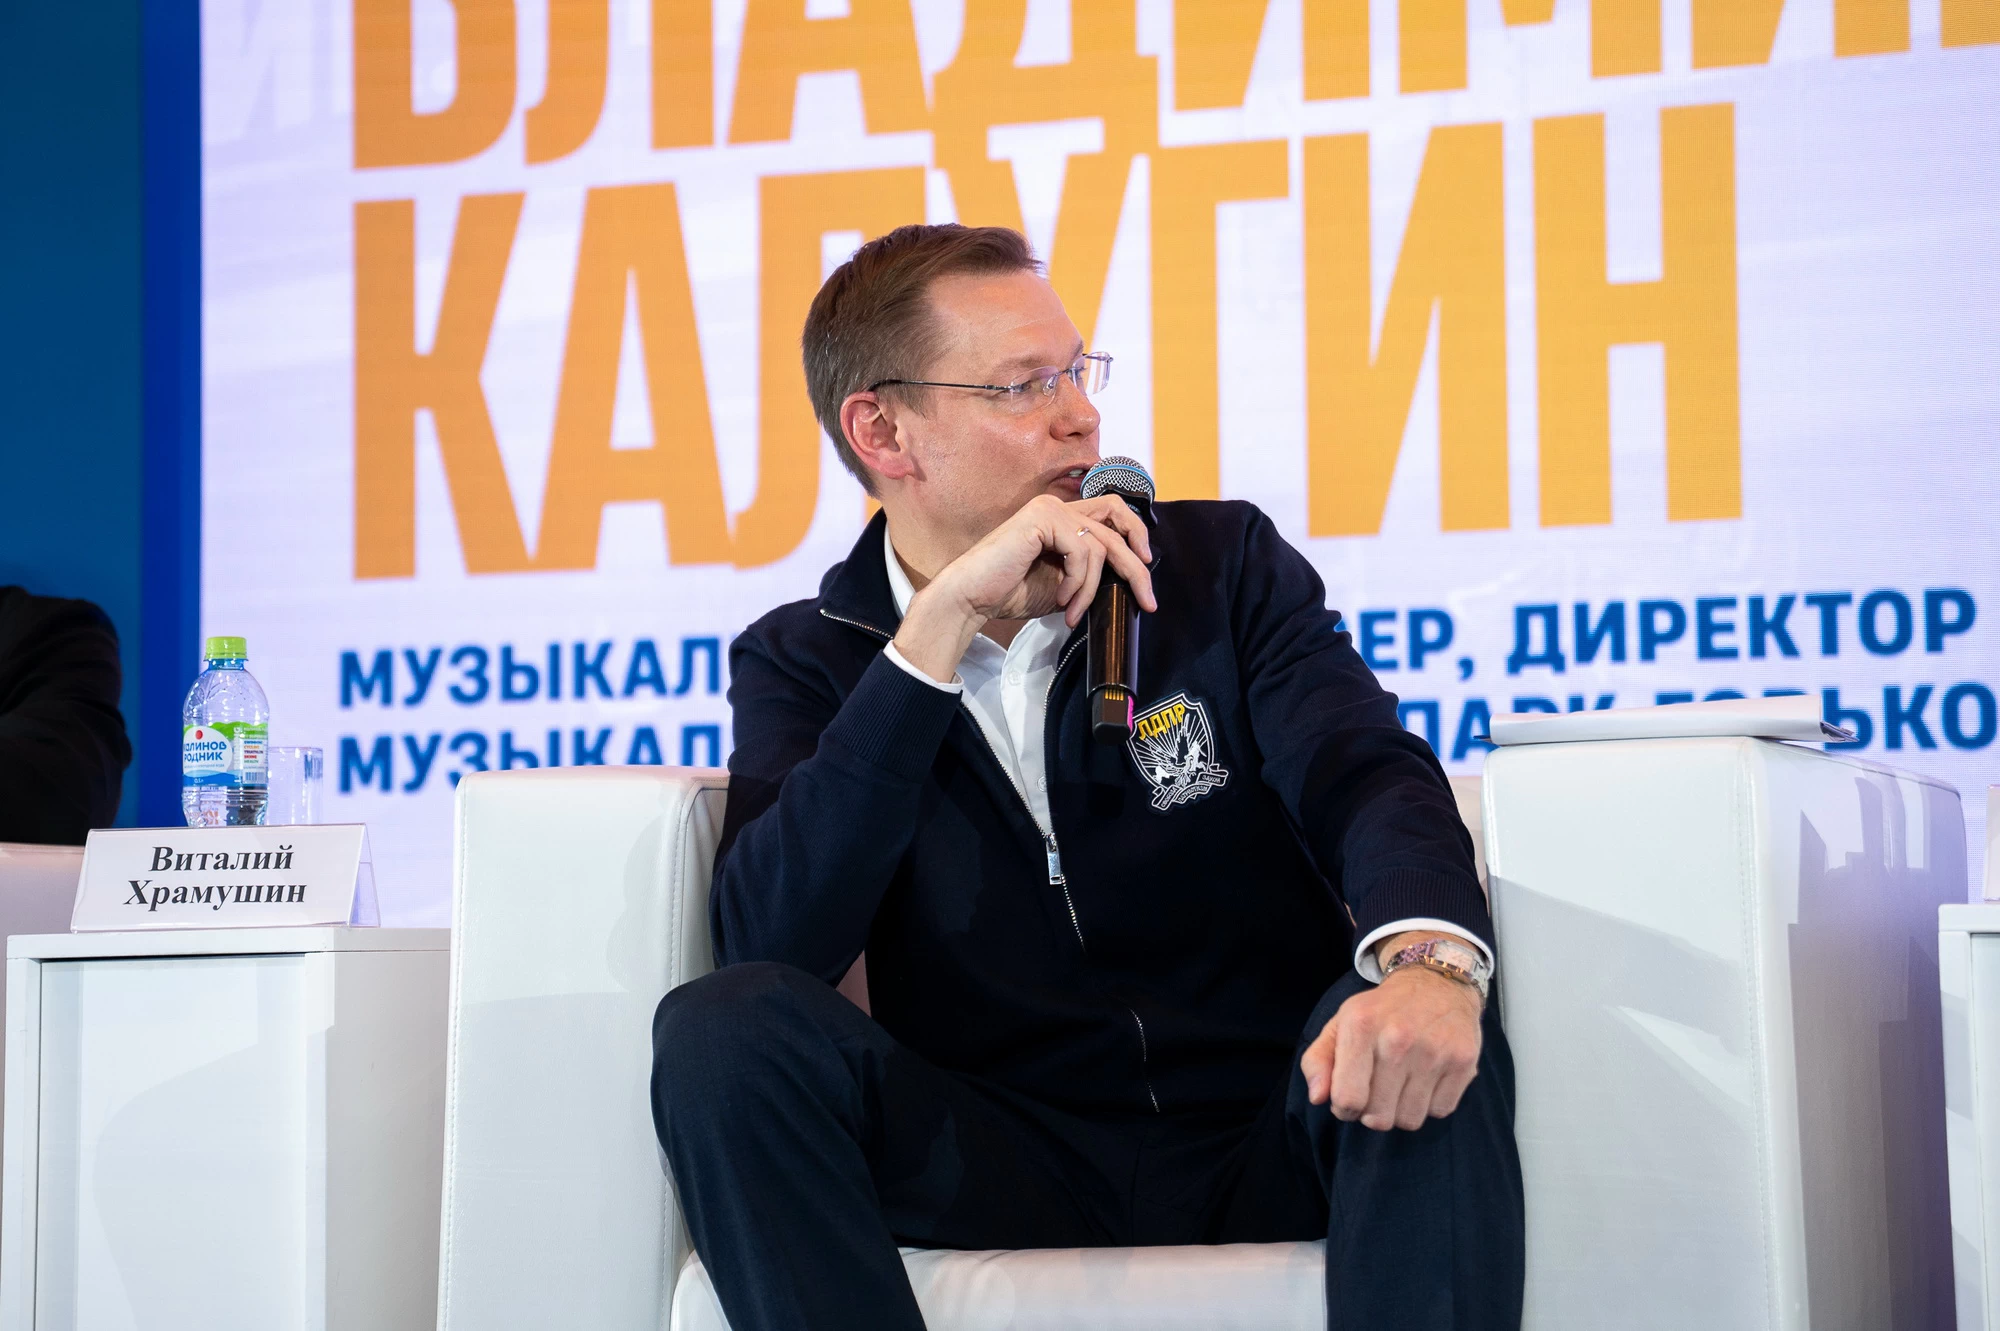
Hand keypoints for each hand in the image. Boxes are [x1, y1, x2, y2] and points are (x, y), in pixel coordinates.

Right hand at [893, 494, 1156, 681]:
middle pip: (1117, 524)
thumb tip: (1127, 578)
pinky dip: (1078, 582)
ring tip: (1074, 611)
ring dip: (1092, 587)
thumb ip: (1090, 572)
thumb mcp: (1064, 583)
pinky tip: (1061, 599)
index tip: (1146, 566)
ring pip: (1101, 545)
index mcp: (1061, 517)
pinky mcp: (1042, 518)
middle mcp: (1057, 506)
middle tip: (1147, 600)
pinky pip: (1082, 552)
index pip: (1112, 511)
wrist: (971, 598)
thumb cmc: (1009, 592)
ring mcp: (1049, 509)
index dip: (1135, 533)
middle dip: (1137, 566)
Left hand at [1300, 963, 1482, 1131]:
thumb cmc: (1381, 1012)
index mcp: (1361, 1026)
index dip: (1344, 1108)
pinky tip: (1426, 1078)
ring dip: (1402, 1110)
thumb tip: (1318, 1098)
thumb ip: (1317, 1060)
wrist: (1437, 983)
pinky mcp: (1463, 1061)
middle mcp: (1398, 1038)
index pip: (1347, 1099)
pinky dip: (1431, 1103)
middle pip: (1378, 1118)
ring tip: (1401, 1083)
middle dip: (1373, 1112)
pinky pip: (1440, 1111)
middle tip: (1377, 1089)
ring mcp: (1434, 1051)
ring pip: (1409, 1120)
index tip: (1351, 1095)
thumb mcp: (1340, 1024)